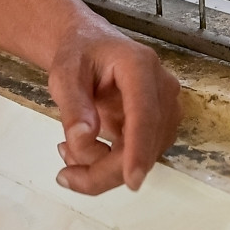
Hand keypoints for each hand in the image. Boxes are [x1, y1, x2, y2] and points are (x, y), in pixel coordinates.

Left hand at [46, 27, 180, 195]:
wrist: (91, 47)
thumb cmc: (78, 55)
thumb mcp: (63, 74)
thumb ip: (72, 105)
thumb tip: (84, 138)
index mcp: (139, 66)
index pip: (144, 113)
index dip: (138, 149)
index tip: (132, 182)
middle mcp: (162, 88)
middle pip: (144, 143)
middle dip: (104, 170)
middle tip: (64, 176)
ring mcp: (166, 109)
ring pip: (143, 157)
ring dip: (103, 168)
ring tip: (68, 149)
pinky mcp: (160, 127)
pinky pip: (138, 157)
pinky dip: (109, 164)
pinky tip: (84, 148)